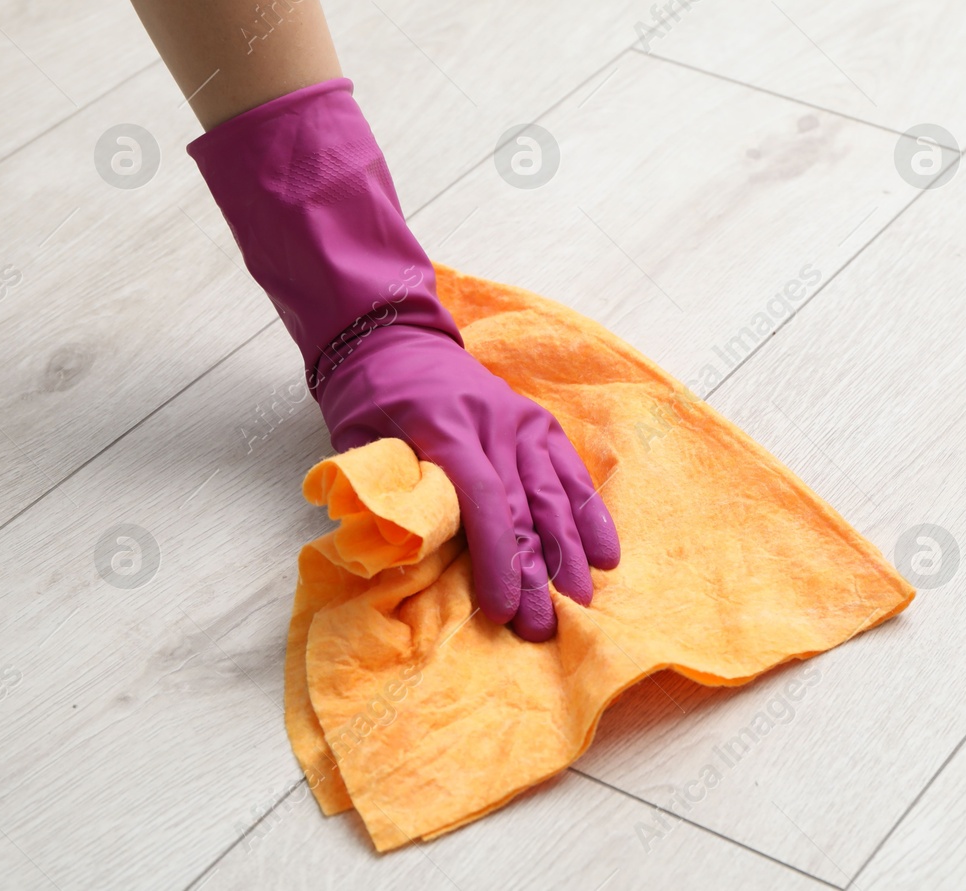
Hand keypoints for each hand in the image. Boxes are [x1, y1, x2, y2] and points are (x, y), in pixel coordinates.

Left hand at [318, 323, 619, 639]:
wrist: (395, 339)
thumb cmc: (371, 401)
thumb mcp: (359, 445)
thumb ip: (385, 496)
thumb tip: (405, 563)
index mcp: (447, 428)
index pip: (483, 501)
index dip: (498, 559)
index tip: (503, 609)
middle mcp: (495, 424)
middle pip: (525, 507)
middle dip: (537, 573)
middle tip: (543, 627)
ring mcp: (523, 421)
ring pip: (555, 495)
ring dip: (570, 553)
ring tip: (580, 602)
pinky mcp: (540, 423)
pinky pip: (571, 473)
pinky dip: (590, 515)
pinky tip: (606, 555)